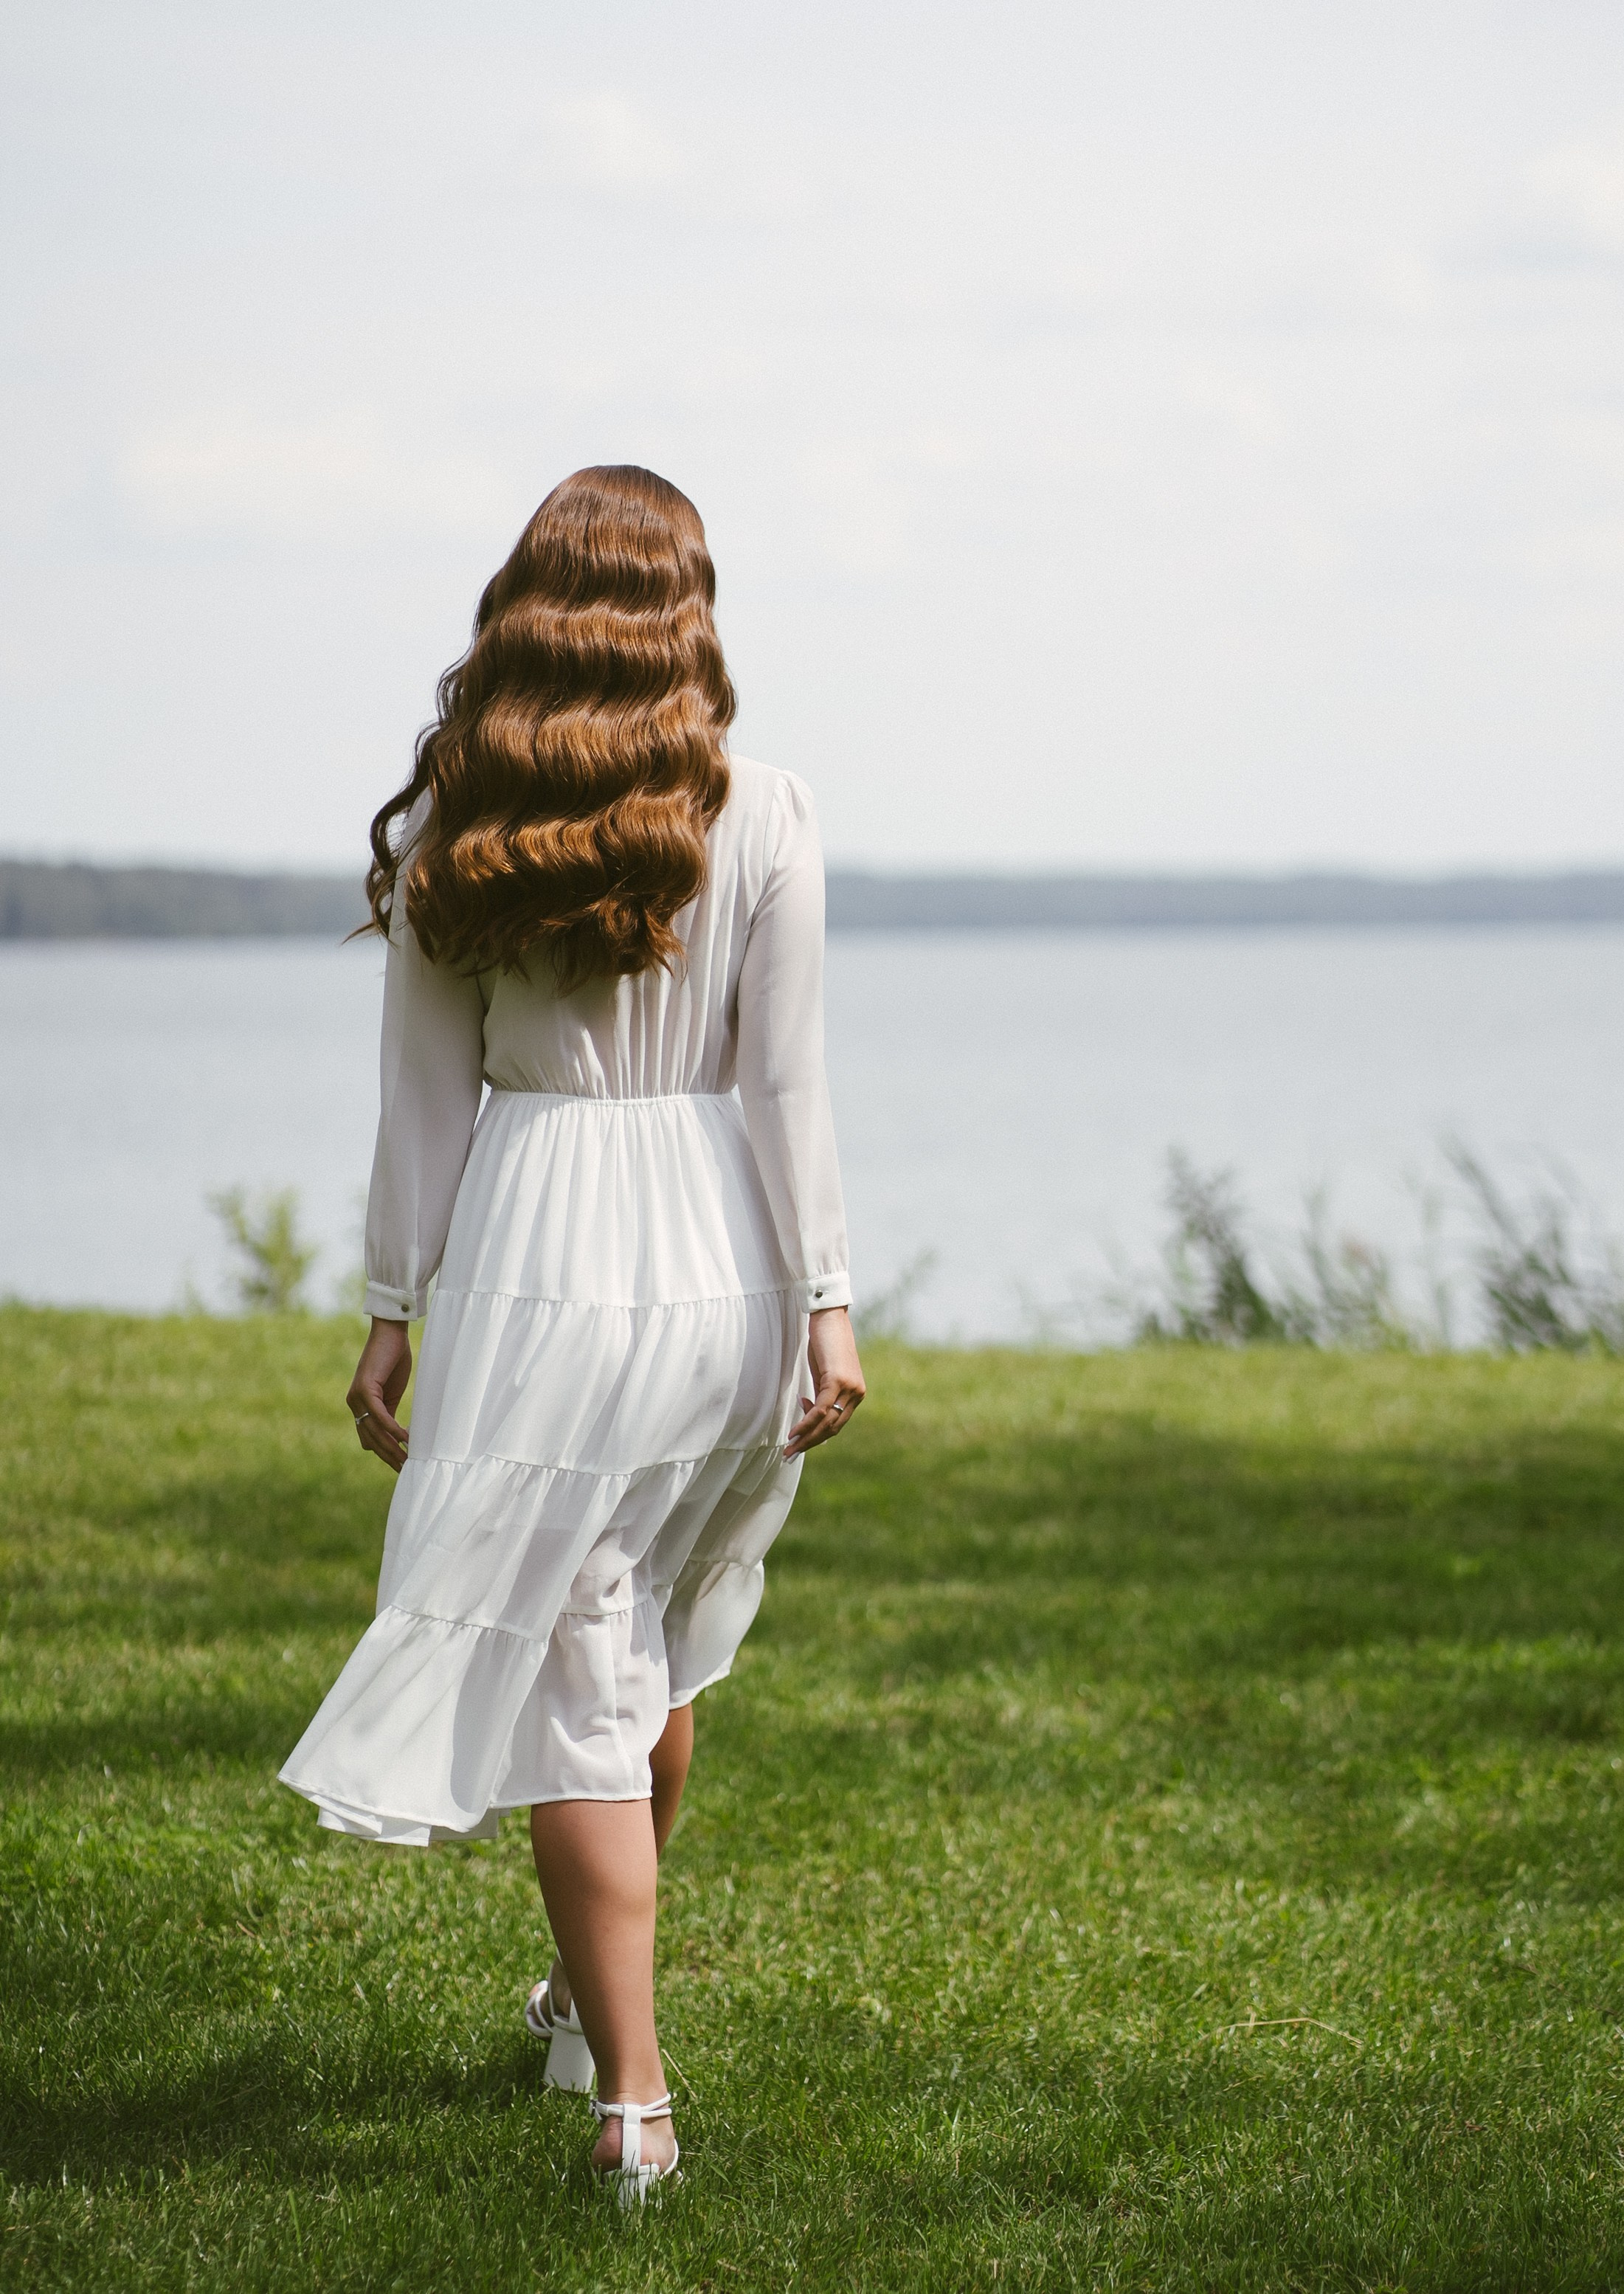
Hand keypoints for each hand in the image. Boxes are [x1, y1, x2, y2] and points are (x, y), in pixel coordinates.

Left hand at [346, 1316, 412, 1471]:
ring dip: (391, 1448)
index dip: (383, 1453)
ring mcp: (357, 1397)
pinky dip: (392, 1429)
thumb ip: (389, 1412)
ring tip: (407, 1459)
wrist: (390, 1333)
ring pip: (374, 1431)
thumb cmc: (393, 1358)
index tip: (400, 1464)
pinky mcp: (365, 1389)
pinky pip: (379, 1416)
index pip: (368, 1438)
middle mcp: (354, 1404)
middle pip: (370, 1440)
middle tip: (405, 1469)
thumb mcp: (392, 1392)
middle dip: (388, 1456)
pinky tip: (406, 1438)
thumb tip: (395, 1435)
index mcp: (359, 1406)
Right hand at [785, 1306, 865, 1457]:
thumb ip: (821, 1395)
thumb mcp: (824, 1374)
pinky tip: (794, 1432)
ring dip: (806, 1437)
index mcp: (856, 1393)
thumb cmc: (824, 1342)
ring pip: (826, 1422)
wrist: (829, 1317)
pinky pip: (820, 1410)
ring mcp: (850, 1388)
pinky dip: (806, 1423)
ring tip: (789, 1447)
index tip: (799, 1443)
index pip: (837, 1423)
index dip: (817, 1436)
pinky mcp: (837, 1381)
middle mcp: (857, 1393)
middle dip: (810, 1443)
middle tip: (791, 1454)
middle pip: (832, 1427)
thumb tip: (810, 1412)